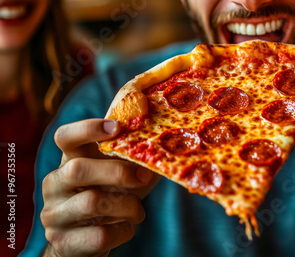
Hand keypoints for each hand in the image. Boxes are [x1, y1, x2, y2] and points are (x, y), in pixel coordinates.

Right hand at [41, 119, 159, 256]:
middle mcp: (54, 184)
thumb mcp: (121, 175)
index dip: (87, 129)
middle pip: (77, 169)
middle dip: (117, 172)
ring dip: (127, 205)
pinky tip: (126, 227)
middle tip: (144, 177)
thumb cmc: (111, 198)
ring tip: (138, 211)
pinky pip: (99, 235)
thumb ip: (136, 156)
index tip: (117, 127)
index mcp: (69, 161)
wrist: (87, 243)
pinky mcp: (62, 242)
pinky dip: (123, 231)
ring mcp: (54, 214)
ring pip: (91, 203)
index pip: (64, 137)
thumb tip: (165, 134)